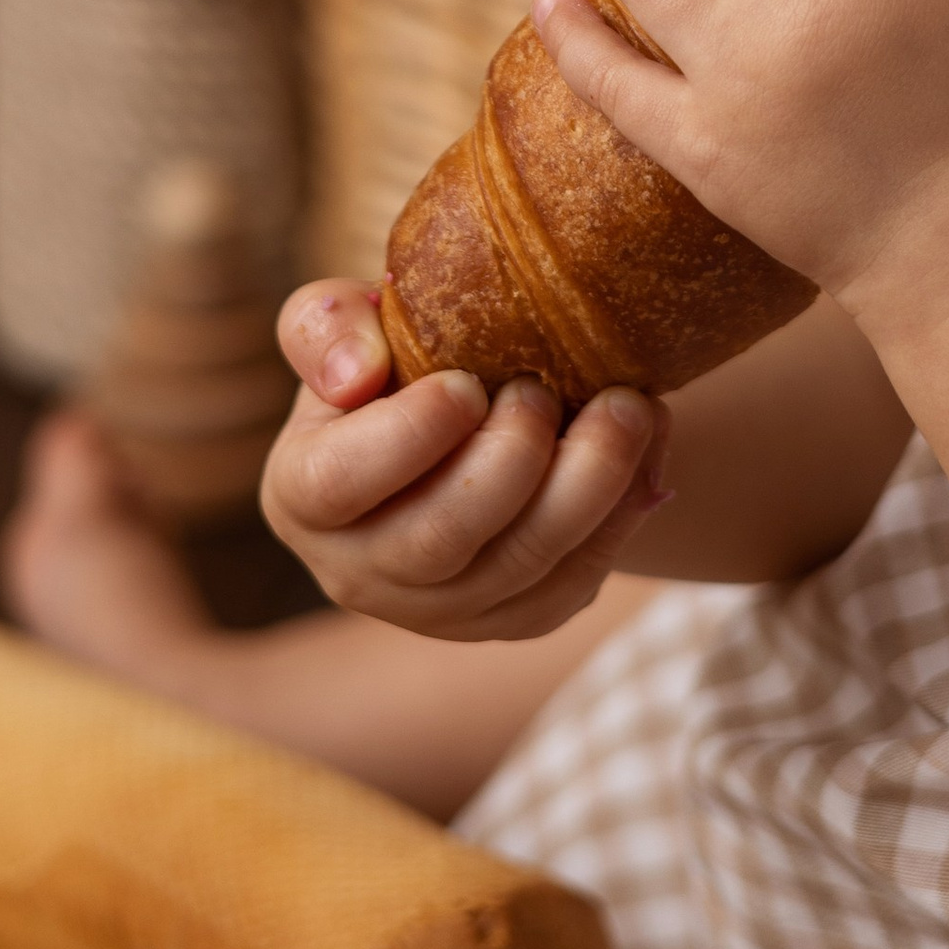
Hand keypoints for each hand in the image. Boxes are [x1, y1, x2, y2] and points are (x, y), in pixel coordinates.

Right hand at [259, 281, 666, 639]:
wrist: (456, 418)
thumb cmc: (389, 364)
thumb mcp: (343, 328)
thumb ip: (326, 327)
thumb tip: (356, 375)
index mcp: (301, 496)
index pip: (340, 482)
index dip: (410, 434)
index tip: (467, 382)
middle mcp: (358, 573)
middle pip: (441, 538)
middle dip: (512, 458)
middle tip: (546, 388)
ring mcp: (437, 613)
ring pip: (522, 569)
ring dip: (589, 483)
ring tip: (629, 406)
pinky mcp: (509, 622)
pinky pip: (570, 586)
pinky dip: (619, 517)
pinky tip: (646, 449)